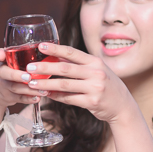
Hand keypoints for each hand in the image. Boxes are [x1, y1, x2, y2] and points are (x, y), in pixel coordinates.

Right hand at [0, 49, 41, 110]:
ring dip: (30, 89)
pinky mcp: (10, 97)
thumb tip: (42, 45)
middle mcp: (2, 75)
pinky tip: (38, 98)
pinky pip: (20, 98)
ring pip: (16, 88)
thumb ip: (20, 54)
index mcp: (3, 62)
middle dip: (17, 76)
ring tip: (43, 90)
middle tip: (29, 77)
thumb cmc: (8, 73)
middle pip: (7, 74)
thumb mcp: (9, 62)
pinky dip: (29, 99)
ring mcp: (5, 87)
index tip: (1, 56)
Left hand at [19, 42, 134, 123]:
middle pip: (65, 69)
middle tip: (29, 68)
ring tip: (32, 84)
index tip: (41, 46)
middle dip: (45, 68)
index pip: (72, 53)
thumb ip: (78, 65)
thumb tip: (55, 58)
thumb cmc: (107, 85)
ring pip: (64, 85)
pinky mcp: (92, 102)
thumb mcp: (97, 71)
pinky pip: (69, 99)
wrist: (123, 105)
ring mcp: (95, 88)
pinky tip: (46, 95)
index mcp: (95, 62)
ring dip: (46, 84)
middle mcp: (96, 73)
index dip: (55, 49)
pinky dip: (56, 97)